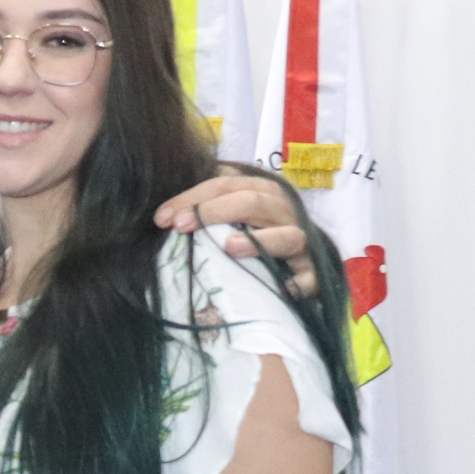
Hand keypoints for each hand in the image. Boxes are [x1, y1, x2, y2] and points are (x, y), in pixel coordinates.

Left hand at [156, 171, 316, 297]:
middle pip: (253, 201)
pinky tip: (286, 290)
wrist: (297, 261)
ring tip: (228, 247)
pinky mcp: (313, 272)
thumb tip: (163, 214)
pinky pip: (310, 277)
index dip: (193, 197)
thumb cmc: (251, 234)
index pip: (226, 184)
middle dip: (213, 211)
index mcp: (261, 192)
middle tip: (179, 226)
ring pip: (286, 235)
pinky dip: (301, 283)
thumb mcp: (228, 214)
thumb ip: (204, 206)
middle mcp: (282, 212)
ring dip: (259, 240)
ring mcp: (300, 242)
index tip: (162, 218)